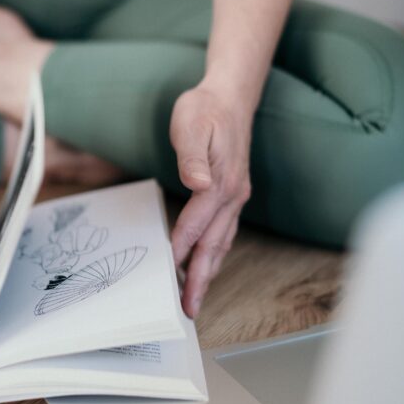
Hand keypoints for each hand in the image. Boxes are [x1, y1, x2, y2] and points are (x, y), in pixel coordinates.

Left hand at [170, 84, 252, 317]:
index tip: (168, 274)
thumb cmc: (205, 108)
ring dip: (208, 273)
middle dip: (201, 279)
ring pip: (221, 243)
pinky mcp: (232, 195)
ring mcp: (236, 197)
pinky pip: (223, 232)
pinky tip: (202, 266)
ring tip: (195, 299)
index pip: (196, 224)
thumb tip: (197, 183)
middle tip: (188, 308)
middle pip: (214, 245)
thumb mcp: (192, 124)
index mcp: (221, 182)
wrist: (230, 95)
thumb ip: (192, 155)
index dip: (181, 249)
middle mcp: (233, 195)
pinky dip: (213, 254)